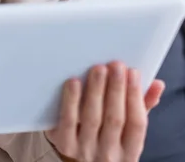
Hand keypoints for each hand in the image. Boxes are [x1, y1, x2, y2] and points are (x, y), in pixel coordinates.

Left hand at [45, 61, 164, 161]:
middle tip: (116, 65)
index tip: (133, 73)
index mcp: (129, 152)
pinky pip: (67, 120)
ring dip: (96, 90)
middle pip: (114, 119)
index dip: (136, 96)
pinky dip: (71, 100)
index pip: (137, 123)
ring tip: (98, 69)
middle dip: (116, 89)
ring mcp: (84, 150)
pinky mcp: (64, 144)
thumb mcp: (126, 133)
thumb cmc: (106, 142)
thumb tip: (156, 84)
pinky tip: (74, 82)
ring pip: (92, 118)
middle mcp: (109, 154)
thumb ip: (141, 108)